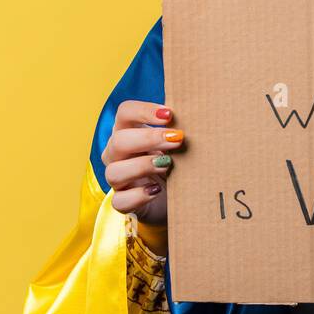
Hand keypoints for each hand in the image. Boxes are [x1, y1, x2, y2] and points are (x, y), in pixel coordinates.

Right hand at [101, 100, 184, 244]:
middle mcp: (117, 154)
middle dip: (149, 138)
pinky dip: (138, 196)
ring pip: (114, 172)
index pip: (125, 112)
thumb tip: (199, 111)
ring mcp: (118, 180)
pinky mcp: (123, 202)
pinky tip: (157, 190)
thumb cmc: (175, 162)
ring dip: (142, 166)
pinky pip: (120, 201)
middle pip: (119, 140)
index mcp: (128, 132)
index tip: (169, 115)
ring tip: (167, 165)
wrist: (176, 198)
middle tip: (177, 139)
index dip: (144, 110)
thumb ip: (178, 128)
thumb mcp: (175, 143)